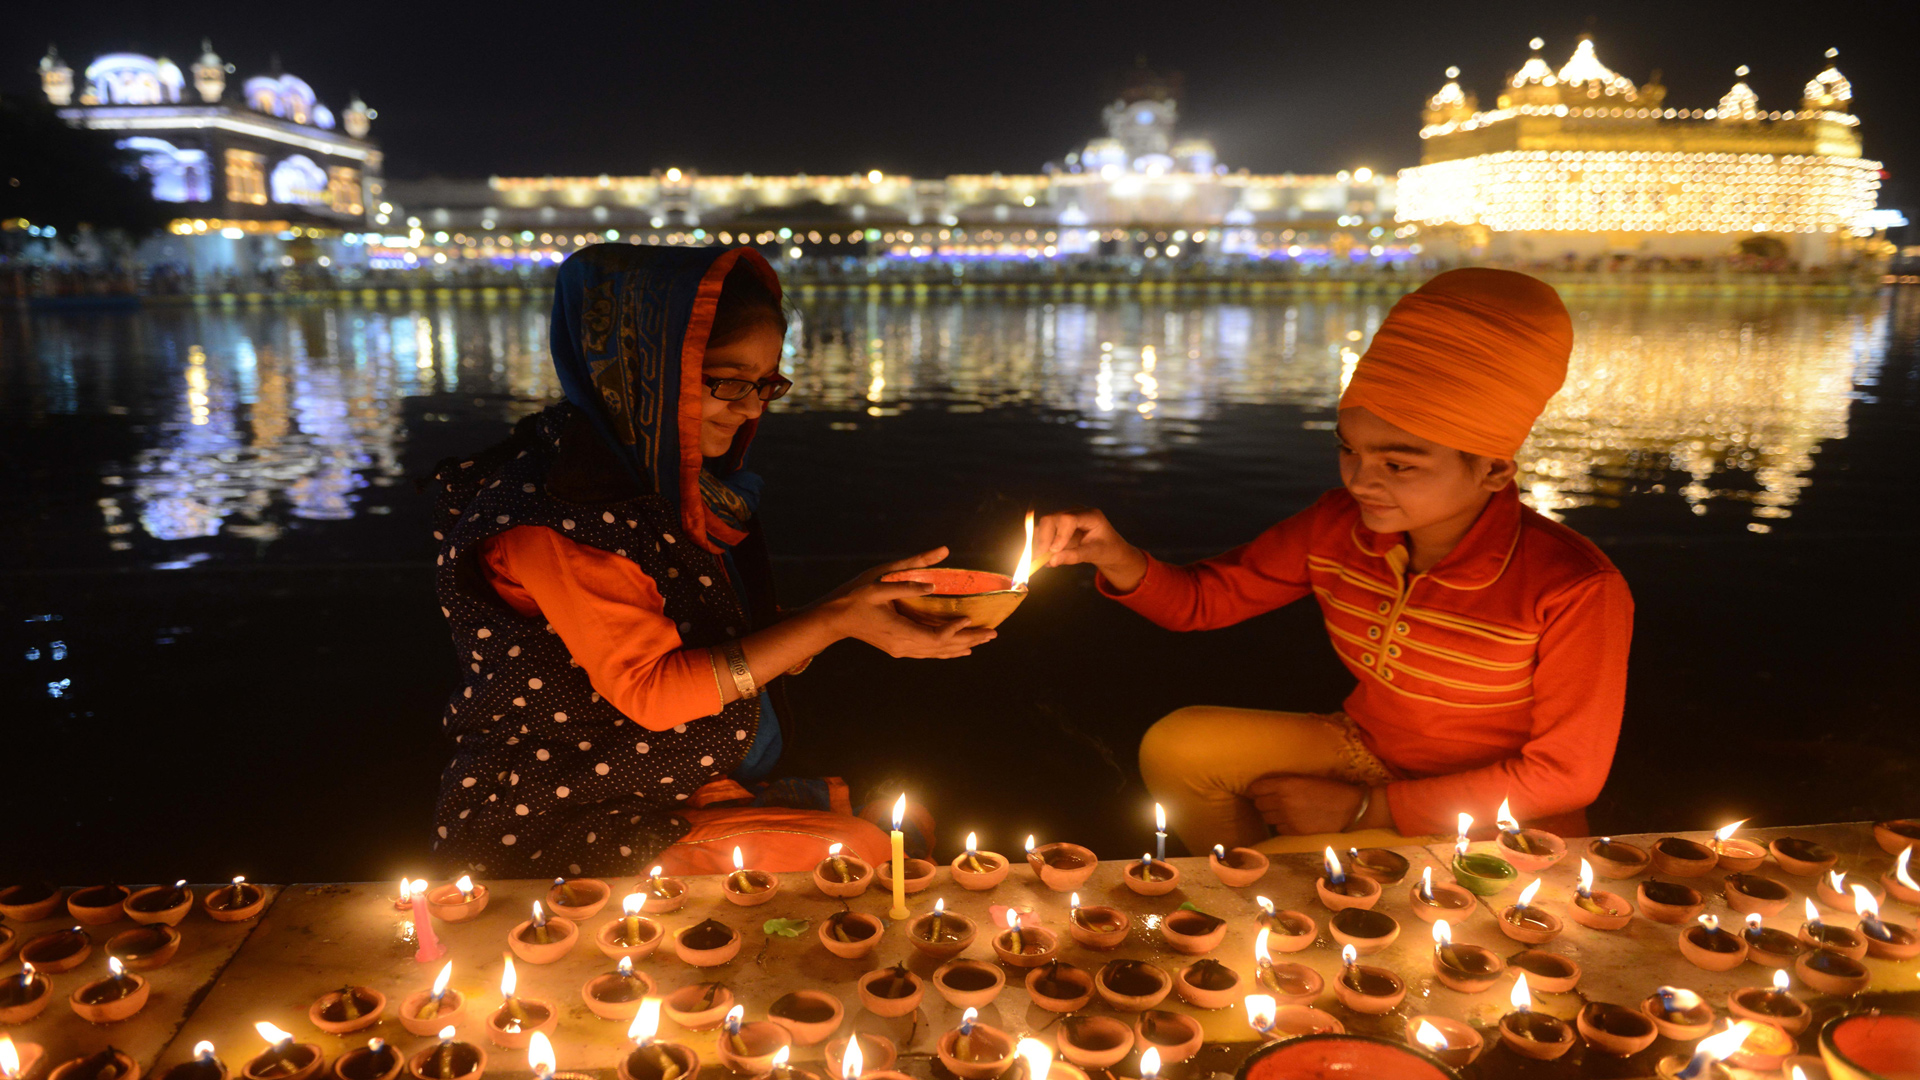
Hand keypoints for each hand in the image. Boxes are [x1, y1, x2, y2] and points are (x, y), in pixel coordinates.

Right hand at [820, 548, 997, 658]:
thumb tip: (937, 572)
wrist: (833, 618)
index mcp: (900, 631)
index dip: (955, 630)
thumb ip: (910, 577)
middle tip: (993, 633)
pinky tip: (960, 649)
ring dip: (961, 646)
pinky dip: (947, 650)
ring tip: (983, 641)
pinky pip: (929, 652)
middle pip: (942, 648)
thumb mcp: (881, 582)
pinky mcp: (899, 648)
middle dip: (969, 640)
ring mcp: (901, 649)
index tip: (970, 618)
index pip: (936, 637)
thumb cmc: (855, 598)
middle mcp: (903, 646)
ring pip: (937, 653)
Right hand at [1033, 507, 1147, 590]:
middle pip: (1052, 518)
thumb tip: (1051, 561)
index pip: (1069, 519)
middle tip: (1041, 558)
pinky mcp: (1059, 524)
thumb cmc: (1107, 550)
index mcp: (1091, 515)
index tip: (1053, 551)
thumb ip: (1074, 556)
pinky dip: (1041, 543)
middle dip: (1045, 538)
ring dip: (1041, 541)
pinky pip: (1044, 531)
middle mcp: (1076, 511)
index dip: (1059, 535)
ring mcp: (1066, 516)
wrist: (1109, 549)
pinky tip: (1044, 556)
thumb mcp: (1094, 555)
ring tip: (1042, 559)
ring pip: (1045, 524)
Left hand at [1249, 774, 1365, 834]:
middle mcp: (1283, 801)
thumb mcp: (1305, 778)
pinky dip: (1282, 825)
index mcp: (1286, 784)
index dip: (1254, 790)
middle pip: (1259, 804)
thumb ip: (1285, 782)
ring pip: (1267, 818)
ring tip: (1283, 811)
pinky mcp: (1295, 831)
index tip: (1256, 791)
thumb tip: (1267, 787)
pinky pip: (1279, 829)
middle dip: (1263, 802)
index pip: (1256, 788)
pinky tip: (1292, 820)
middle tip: (1271, 801)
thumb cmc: (1330, 789)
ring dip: (1272, 814)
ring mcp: (1288, 818)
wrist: (1349, 809)